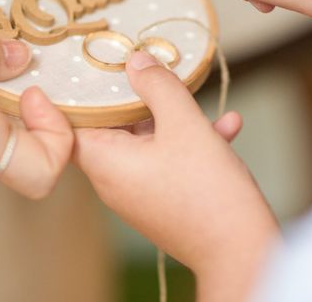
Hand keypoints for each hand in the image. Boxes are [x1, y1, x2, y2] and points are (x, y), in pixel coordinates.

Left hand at [73, 51, 278, 301]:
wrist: (240, 251)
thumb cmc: (206, 189)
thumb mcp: (183, 123)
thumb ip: (157, 85)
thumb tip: (135, 60)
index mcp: (106, 162)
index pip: (71, 123)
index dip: (76, 93)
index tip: (86, 67)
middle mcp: (114, 180)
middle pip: (112, 126)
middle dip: (136, 96)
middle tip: (149, 68)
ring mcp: (139, 192)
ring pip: (146, 140)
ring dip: (172, 116)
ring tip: (196, 94)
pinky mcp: (163, 199)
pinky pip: (168, 160)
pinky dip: (189, 141)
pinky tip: (228, 124)